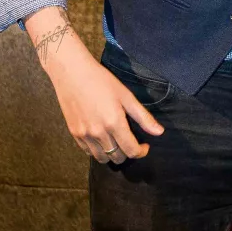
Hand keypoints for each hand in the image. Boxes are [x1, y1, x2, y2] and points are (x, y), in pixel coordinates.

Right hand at [25, 8, 162, 163]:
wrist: (72, 72)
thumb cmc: (101, 80)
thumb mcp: (126, 96)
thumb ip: (143, 117)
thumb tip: (159, 132)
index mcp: (114, 123)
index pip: (131, 151)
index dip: (141, 152)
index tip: (145, 145)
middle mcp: (98, 132)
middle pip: (117, 157)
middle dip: (128, 153)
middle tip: (130, 141)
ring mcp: (84, 134)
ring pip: (102, 158)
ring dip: (112, 154)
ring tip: (116, 142)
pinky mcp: (74, 133)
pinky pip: (88, 152)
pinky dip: (97, 150)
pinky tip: (102, 139)